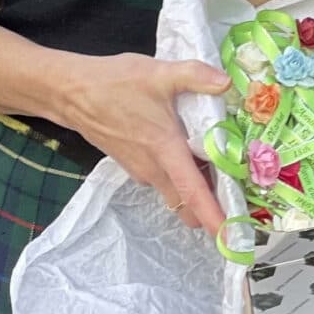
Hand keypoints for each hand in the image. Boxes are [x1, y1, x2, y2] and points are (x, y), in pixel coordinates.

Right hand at [63, 52, 231, 235]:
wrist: (72, 94)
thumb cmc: (114, 84)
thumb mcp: (159, 73)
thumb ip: (195, 75)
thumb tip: (225, 81)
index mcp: (165, 150)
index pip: (193, 192)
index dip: (213, 217)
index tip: (230, 239)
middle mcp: (154, 169)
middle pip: (187, 201)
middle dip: (212, 208)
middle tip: (241, 201)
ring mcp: (142, 170)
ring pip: (176, 191)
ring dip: (197, 191)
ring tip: (225, 175)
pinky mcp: (135, 165)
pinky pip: (165, 180)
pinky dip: (182, 176)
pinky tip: (196, 155)